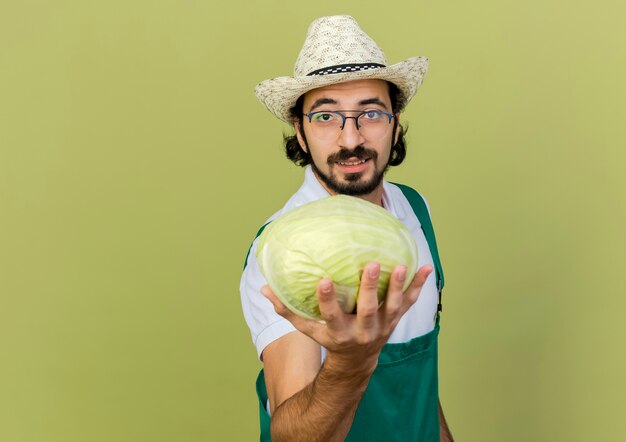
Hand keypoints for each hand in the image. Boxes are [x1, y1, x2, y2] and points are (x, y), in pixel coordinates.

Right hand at [261, 263, 432, 370]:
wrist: (358, 361)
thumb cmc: (329, 339)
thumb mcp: (307, 329)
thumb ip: (286, 310)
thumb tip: (264, 288)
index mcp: (339, 332)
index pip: (331, 315)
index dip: (327, 299)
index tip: (322, 280)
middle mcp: (363, 331)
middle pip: (368, 310)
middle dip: (370, 288)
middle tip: (371, 264)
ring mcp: (382, 326)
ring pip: (393, 306)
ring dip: (398, 286)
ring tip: (401, 265)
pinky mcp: (395, 320)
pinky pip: (410, 302)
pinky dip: (419, 285)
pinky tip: (426, 267)